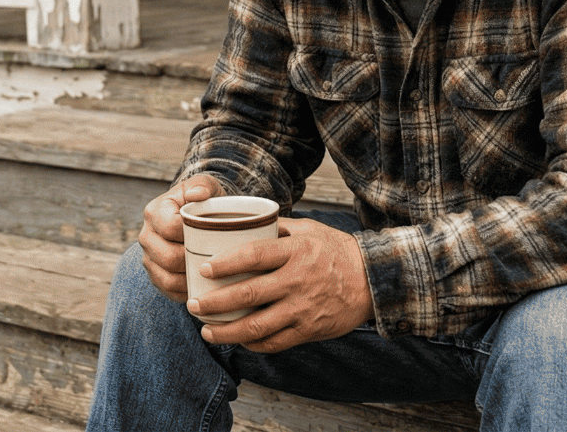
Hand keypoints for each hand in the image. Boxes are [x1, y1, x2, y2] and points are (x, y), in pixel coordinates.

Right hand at [139, 174, 221, 302]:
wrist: (199, 217)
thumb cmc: (205, 201)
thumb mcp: (207, 186)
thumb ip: (203, 185)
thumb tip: (196, 195)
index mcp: (154, 212)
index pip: (171, 228)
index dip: (193, 235)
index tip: (213, 235)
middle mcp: (146, 236)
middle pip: (168, 257)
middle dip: (193, 260)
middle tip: (217, 259)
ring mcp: (149, 258)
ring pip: (167, 279)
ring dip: (191, 280)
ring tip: (212, 275)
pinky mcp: (156, 276)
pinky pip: (169, 292)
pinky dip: (187, 292)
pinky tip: (204, 286)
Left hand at [187, 217, 373, 352]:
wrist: (372, 280)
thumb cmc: (335, 251)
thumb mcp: (309, 230)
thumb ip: (277, 228)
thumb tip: (243, 221)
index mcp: (296, 252)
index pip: (254, 256)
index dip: (226, 263)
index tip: (204, 268)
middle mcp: (297, 281)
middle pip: (248, 294)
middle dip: (215, 303)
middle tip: (194, 304)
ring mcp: (302, 309)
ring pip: (257, 326)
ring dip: (227, 332)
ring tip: (206, 331)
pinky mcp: (308, 330)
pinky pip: (274, 342)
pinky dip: (252, 344)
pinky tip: (237, 341)